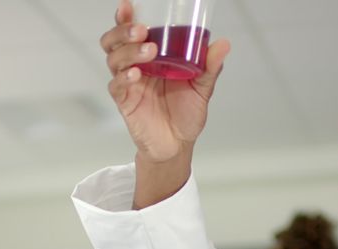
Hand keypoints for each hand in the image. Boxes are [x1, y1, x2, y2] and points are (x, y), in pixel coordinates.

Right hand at [101, 0, 230, 205]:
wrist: (178, 145)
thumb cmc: (186, 113)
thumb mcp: (202, 87)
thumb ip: (210, 66)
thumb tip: (223, 44)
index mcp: (150, 56)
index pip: (131, 31)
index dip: (125, 17)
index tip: (129, 5)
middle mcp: (135, 65)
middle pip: (114, 41)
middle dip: (123, 31)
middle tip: (141, 31)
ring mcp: (129, 83)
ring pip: (114, 59)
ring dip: (128, 52)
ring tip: (148, 52)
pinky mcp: (125, 102)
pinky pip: (116, 86)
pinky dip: (124, 78)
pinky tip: (136, 75)